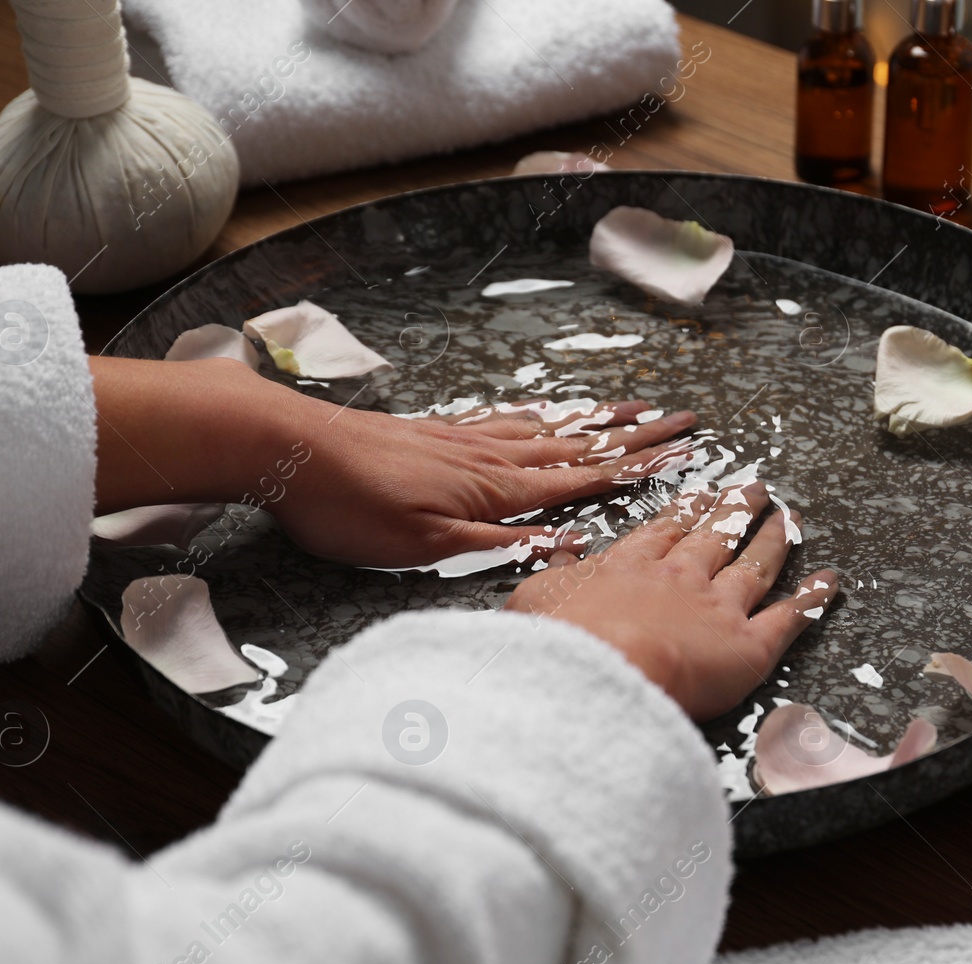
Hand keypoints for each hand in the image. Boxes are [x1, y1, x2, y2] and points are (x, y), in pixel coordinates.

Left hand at [272, 397, 698, 567]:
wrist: (287, 448)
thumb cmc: (349, 507)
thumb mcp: (425, 546)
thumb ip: (502, 544)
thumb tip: (572, 544)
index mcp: (495, 490)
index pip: (584, 479)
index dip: (637, 467)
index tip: (684, 452)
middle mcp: (489, 457)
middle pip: (577, 446)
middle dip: (634, 436)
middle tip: (682, 421)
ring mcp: (463, 439)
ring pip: (546, 428)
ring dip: (594, 422)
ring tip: (632, 410)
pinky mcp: (436, 431)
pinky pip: (506, 419)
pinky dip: (540, 415)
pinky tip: (545, 414)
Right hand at [504, 483, 839, 720]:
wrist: (599, 674)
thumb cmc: (558, 643)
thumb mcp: (535, 599)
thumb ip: (554, 577)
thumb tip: (561, 558)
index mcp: (631, 566)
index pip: (666, 531)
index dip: (687, 511)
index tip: (702, 493)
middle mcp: (681, 578)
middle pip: (717, 536)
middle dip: (737, 510)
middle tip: (754, 489)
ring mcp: (719, 608)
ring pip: (756, 565)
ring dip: (776, 538)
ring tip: (789, 516)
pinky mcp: (748, 647)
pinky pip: (790, 618)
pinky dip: (813, 599)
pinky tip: (831, 581)